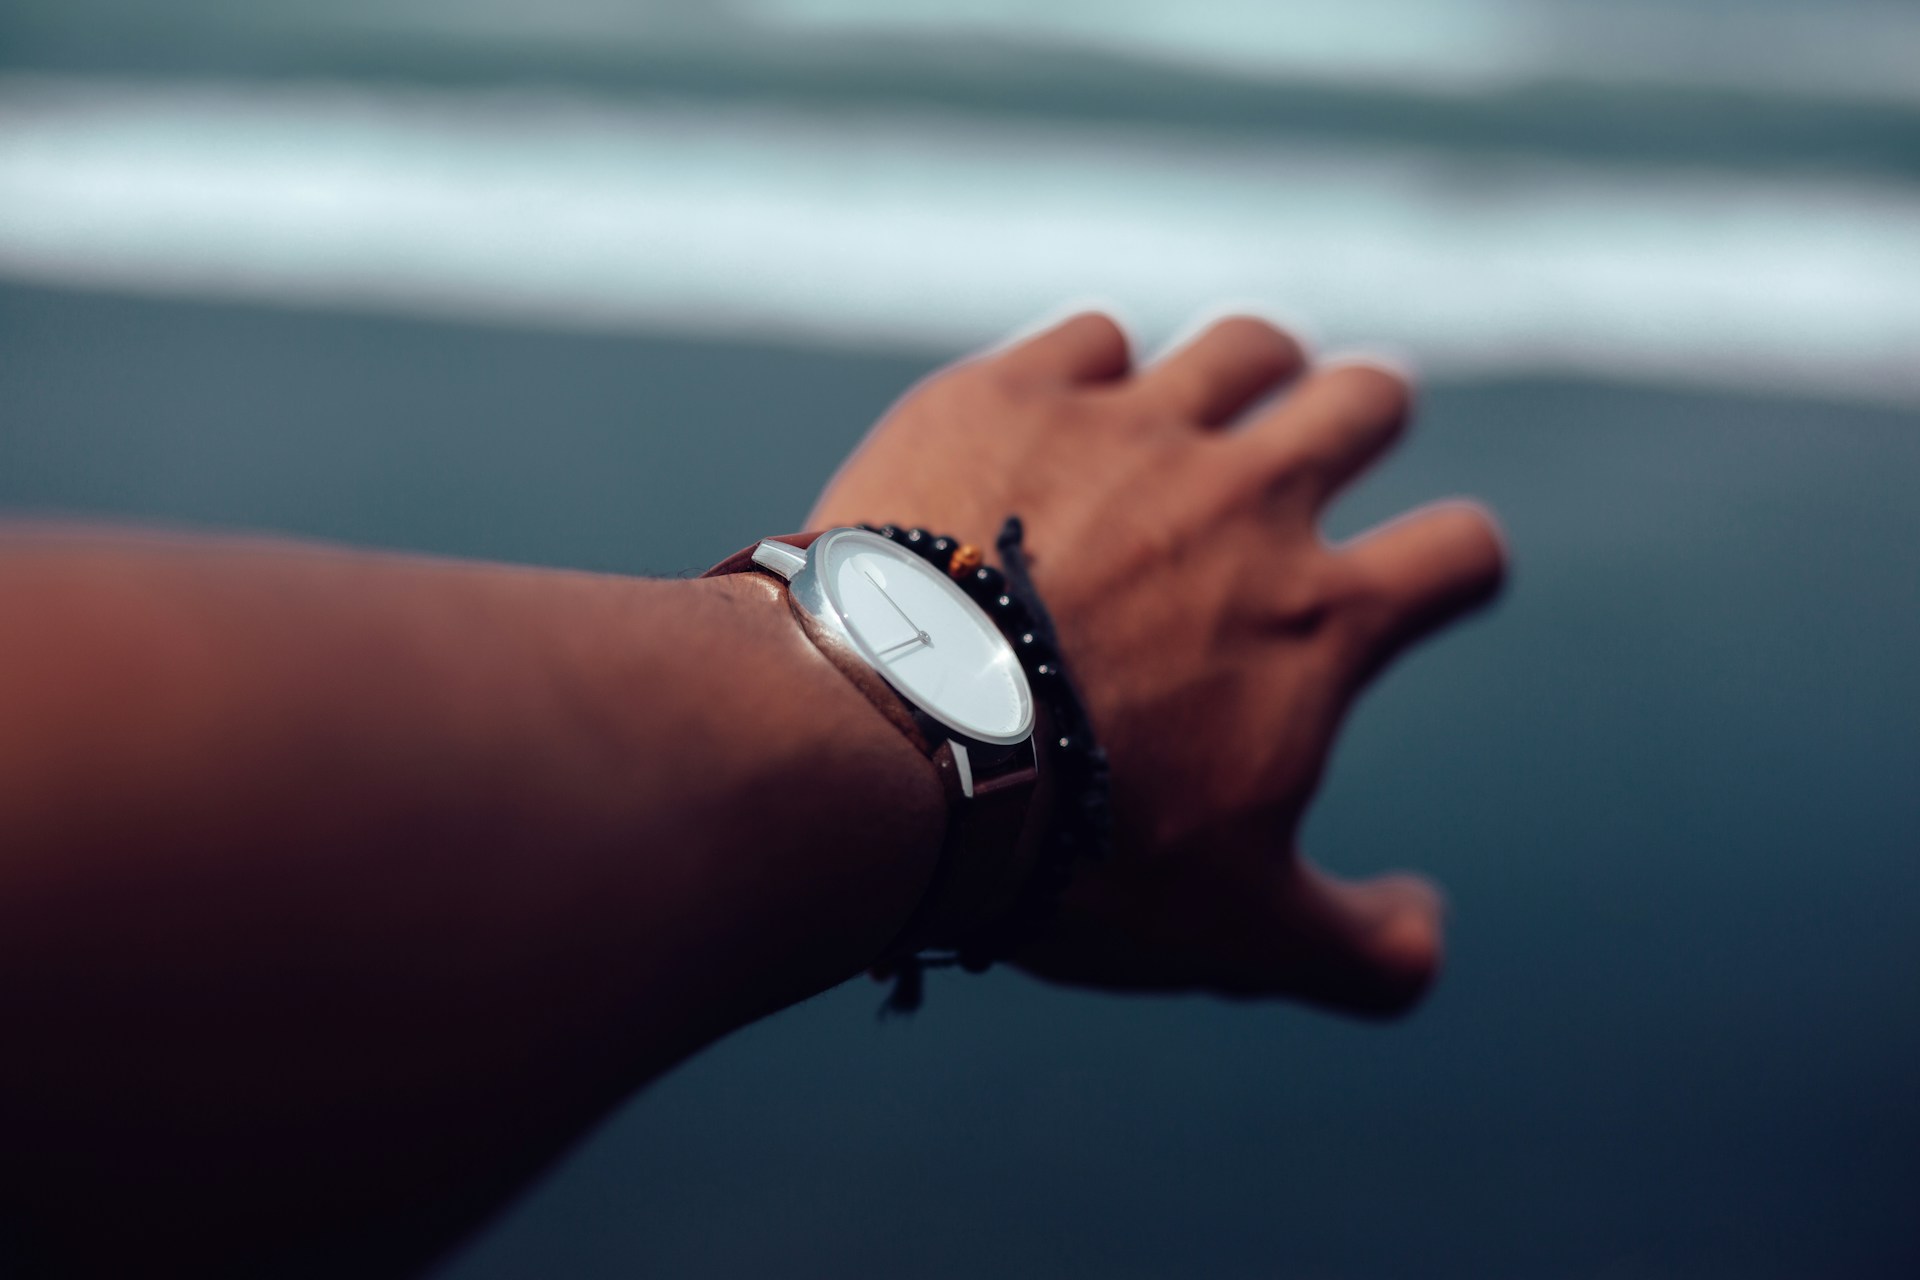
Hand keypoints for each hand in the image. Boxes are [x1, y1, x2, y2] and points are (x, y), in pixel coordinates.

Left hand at [810, 314, 1504, 1014]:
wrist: (886, 746)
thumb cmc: (1069, 848)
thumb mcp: (1237, 935)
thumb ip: (1361, 949)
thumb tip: (1429, 937)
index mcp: (1318, 615)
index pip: (1462, 553)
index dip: (1460, 564)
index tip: (1430, 580)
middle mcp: (1244, 497)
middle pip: (1366, 401)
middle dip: (1368, 415)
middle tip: (1337, 438)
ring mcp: (1125, 431)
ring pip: (1243, 348)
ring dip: (1255, 369)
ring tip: (1230, 396)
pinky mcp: (1011, 396)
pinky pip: (1093, 338)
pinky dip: (1095, 372)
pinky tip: (1063, 416)